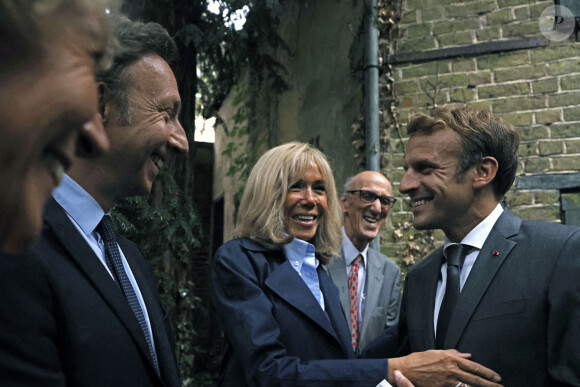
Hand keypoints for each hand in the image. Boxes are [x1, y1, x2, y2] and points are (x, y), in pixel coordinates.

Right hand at [388, 349, 502, 386]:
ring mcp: (447, 381)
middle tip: (500, 386)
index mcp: (451, 359)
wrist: (405, 370)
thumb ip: (453, 354)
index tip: (496, 377)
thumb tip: (467, 355)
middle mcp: (451, 370)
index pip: (474, 366)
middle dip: (490, 384)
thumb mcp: (436, 352)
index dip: (487, 372)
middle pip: (475, 379)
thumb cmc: (419, 360)